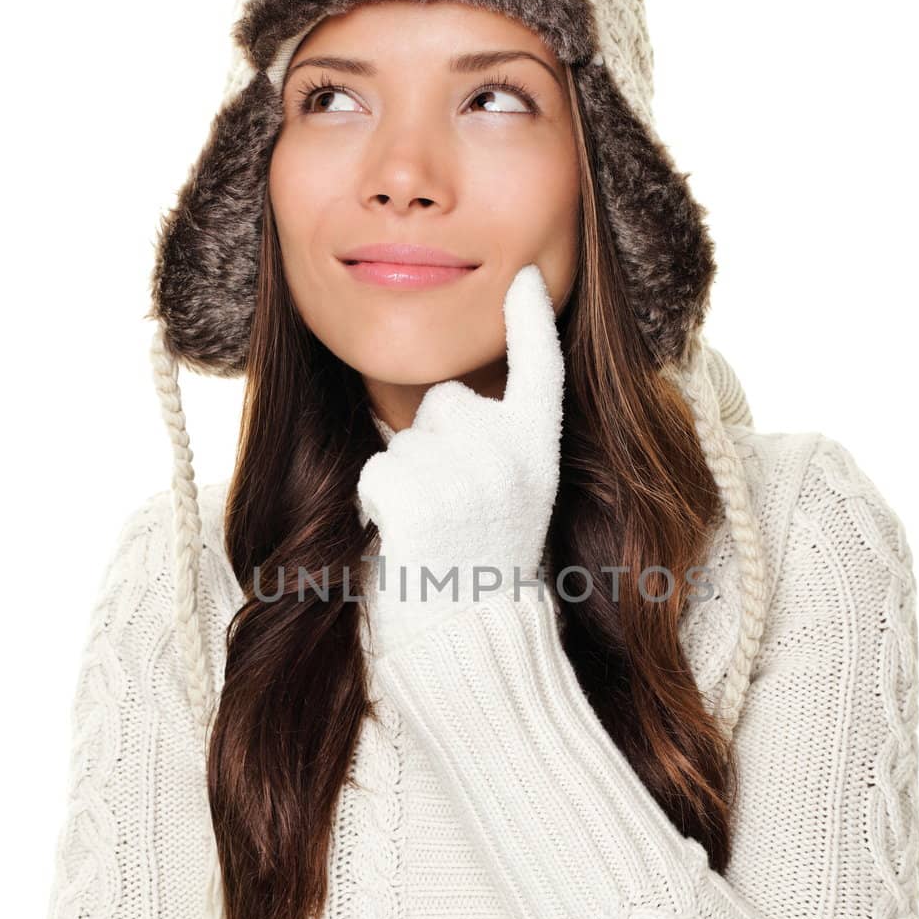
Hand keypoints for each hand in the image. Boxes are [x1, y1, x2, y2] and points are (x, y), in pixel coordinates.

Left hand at [356, 262, 564, 657]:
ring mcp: (465, 475)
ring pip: (404, 439)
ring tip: (436, 535)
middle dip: (433, 443)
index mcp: (539, 455)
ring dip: (405, 480)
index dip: (531, 321)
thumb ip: (498, 448)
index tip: (527, 276)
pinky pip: (378, 471)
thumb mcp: (515, 501)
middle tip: (455, 510)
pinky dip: (380, 505)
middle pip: (444, 402)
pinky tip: (410, 542)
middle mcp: (509, 457)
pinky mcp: (418, 497)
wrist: (472, 642)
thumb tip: (450, 401)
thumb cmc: (483, 574)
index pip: (540, 371)